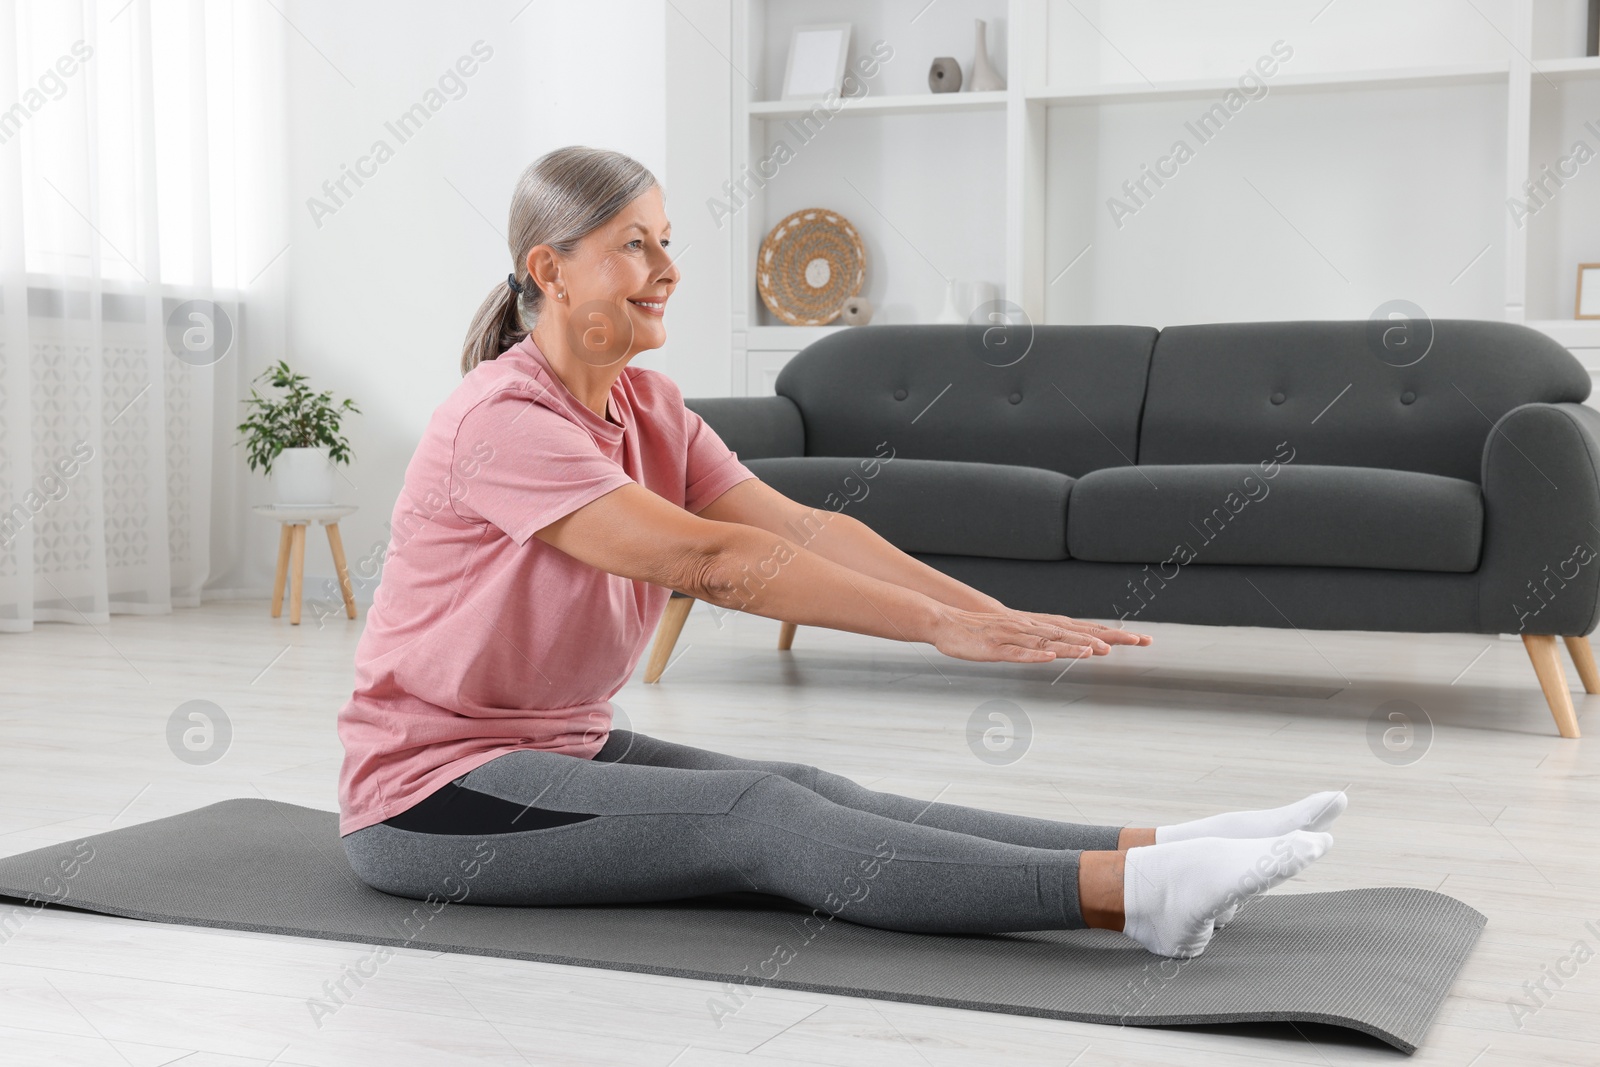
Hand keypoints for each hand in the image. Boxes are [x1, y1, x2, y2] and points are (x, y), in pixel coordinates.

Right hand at [928, 606, 1150, 663]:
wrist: (951, 622)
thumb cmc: (988, 633)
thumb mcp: (1022, 638)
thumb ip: (1046, 642)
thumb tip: (1071, 648)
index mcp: (1044, 628)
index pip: (1085, 630)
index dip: (1113, 634)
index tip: (1141, 639)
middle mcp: (1036, 629)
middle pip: (1076, 633)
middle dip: (1107, 637)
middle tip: (1137, 640)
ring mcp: (1018, 638)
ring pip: (1051, 642)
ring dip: (1075, 646)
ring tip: (1099, 651)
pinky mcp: (998, 649)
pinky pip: (1020, 653)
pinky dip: (1036, 655)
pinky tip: (1052, 656)